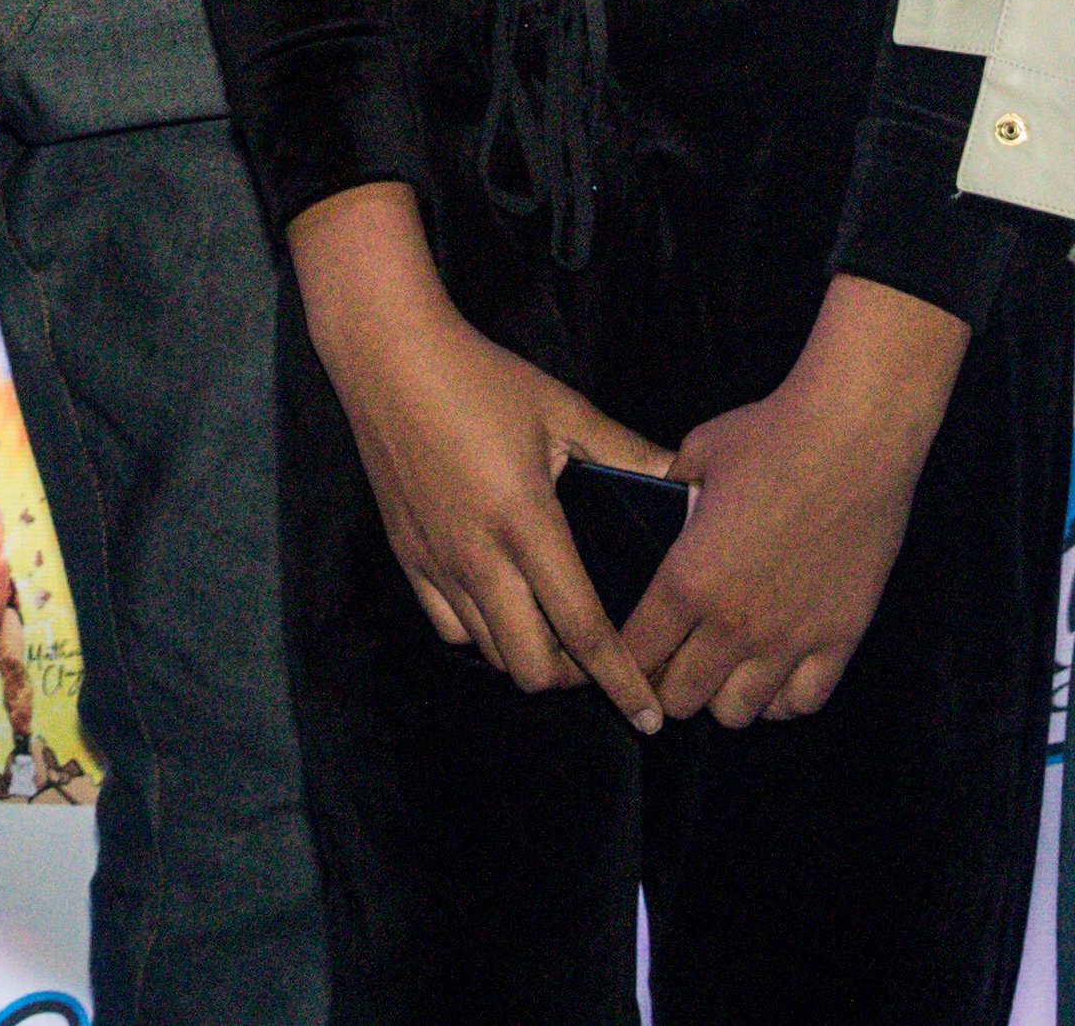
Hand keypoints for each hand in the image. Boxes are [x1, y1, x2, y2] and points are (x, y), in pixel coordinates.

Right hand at [289, 185, 677, 728]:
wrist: (388, 358)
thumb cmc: (482, 379)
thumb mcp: (563, 409)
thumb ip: (626, 452)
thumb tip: (685, 482)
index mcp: (526, 523)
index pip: (582, 628)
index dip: (621, 679)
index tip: (649, 716)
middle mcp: (478, 557)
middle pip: (533, 666)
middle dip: (576, 677)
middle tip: (600, 655)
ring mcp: (436, 562)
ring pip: (491, 653)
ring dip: (530, 655)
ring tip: (556, 633)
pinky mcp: (406, 556)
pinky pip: (449, 627)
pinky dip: (483, 633)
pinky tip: (503, 607)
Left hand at [620, 277, 967, 723]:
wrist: (856, 436)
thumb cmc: (771, 436)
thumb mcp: (696, 456)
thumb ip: (669, 491)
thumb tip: (660, 500)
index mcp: (687, 580)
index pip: (636, 654)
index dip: (626, 659)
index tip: (630, 653)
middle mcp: (734, 623)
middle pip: (681, 698)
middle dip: (667, 684)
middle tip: (674, 661)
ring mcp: (790, 638)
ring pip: (737, 713)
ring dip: (722, 695)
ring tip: (723, 668)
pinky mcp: (840, 638)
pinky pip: (801, 703)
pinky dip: (780, 697)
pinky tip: (774, 672)